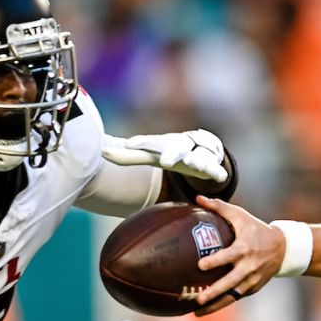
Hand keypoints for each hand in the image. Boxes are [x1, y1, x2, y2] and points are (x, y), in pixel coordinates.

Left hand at [102, 130, 228, 182]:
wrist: (202, 145)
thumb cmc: (169, 151)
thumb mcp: (149, 154)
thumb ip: (127, 156)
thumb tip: (100, 152)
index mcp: (162, 144)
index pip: (149, 143)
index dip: (140, 144)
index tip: (129, 145)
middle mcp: (180, 148)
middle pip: (175, 149)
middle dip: (171, 154)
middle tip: (166, 162)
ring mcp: (196, 156)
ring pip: (198, 158)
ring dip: (199, 162)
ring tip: (198, 166)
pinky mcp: (210, 165)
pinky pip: (214, 169)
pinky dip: (217, 172)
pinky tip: (220, 176)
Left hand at [191, 195, 284, 315]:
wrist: (283, 248)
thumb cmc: (256, 229)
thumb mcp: (241, 215)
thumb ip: (219, 207)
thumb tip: (197, 197)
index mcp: (245, 249)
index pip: (229, 256)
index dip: (215, 261)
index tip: (201, 265)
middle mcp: (249, 267)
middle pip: (230, 282)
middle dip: (214, 292)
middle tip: (198, 299)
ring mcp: (251, 280)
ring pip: (232, 296)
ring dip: (215, 305)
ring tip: (197, 312)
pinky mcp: (252, 288)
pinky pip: (235, 298)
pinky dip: (221, 304)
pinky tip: (206, 310)